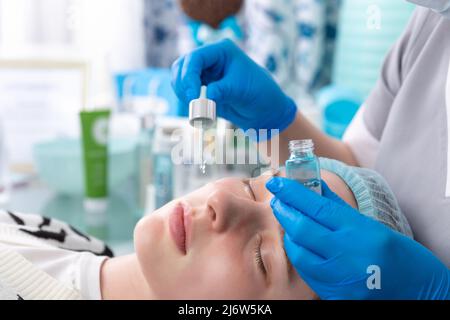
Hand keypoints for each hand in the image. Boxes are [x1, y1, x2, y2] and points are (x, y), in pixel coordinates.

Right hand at [171, 39, 296, 131]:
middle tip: (191, 101)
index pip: (196, 58)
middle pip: (183, 65)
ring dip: (182, 91)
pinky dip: (186, 98)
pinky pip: (185, 89)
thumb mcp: (241, 90)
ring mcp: (205, 72)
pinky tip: (196, 108)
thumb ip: (223, 90)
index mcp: (222, 51)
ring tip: (194, 106)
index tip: (193, 95)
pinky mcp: (203, 86)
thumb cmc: (259, 93)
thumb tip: (207, 95)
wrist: (264, 110)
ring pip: (180, 77)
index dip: (189, 75)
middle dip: (183, 84)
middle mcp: (211, 58)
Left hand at [266, 177, 449, 299]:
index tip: (277, 183)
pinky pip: (307, 272)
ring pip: (299, 252)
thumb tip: (312, 185)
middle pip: (303, 228)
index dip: (293, 193)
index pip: (317, 207)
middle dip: (284, 211)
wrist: (419, 291)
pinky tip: (299, 245)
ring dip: (289, 234)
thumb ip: (337, 207)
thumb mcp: (371, 225)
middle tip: (277, 200)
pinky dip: (299, 255)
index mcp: (359, 231)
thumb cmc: (398, 254)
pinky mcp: (335, 295)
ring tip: (288, 222)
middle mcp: (347, 254)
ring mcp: (340, 278)